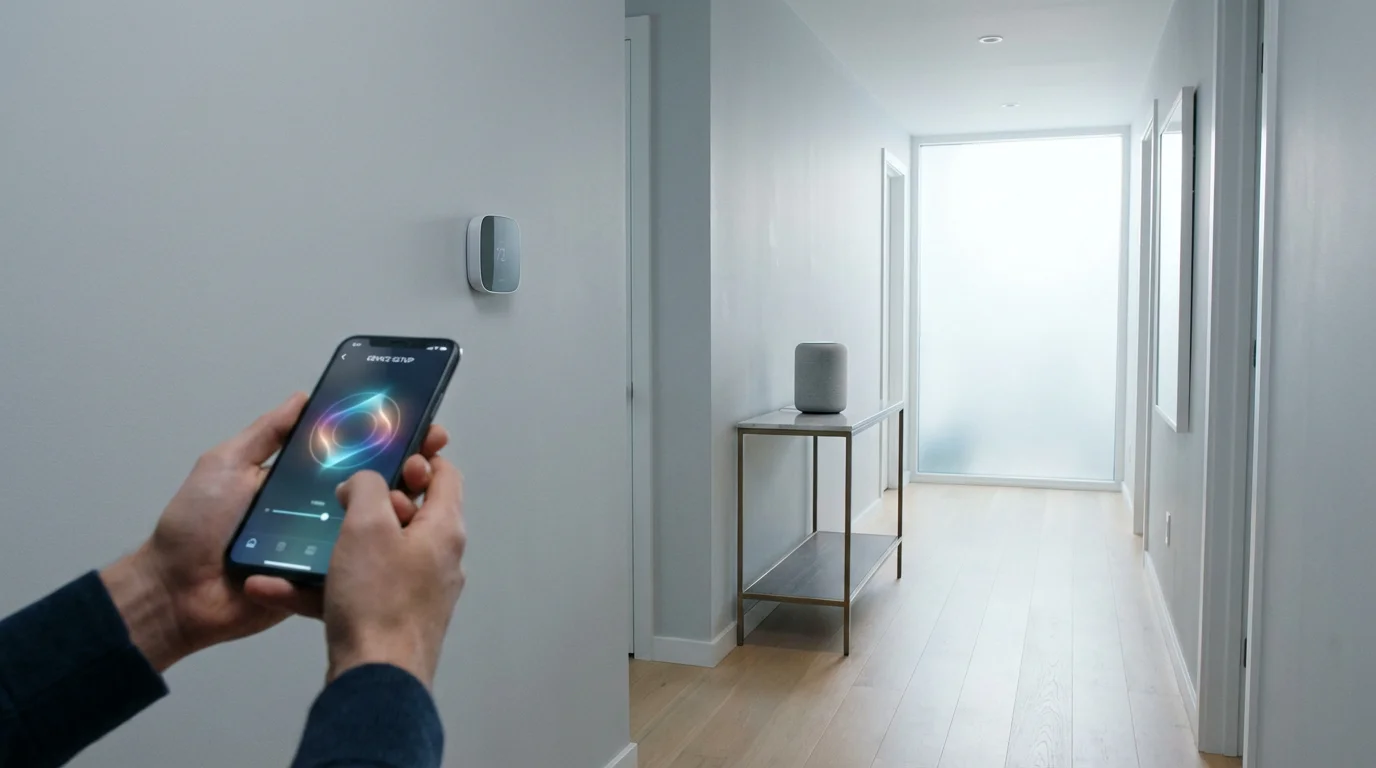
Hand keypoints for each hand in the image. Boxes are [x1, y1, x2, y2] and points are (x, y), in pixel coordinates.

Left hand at [100, 394, 450, 671]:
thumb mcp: (225, 465)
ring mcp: (320, 548)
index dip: (385, 442)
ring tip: (410, 503)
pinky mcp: (318, 583)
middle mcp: (315, 511)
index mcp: (297, 482)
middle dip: (404, 475)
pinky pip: (350, 569)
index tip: (418, 429)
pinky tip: (394, 545)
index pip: (351, 455)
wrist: (175, 594)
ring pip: (369, 530)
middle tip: (423, 466)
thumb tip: (302, 398)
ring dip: (394, 516)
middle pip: (371, 491)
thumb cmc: (193, 527)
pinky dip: (371, 559)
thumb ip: (265, 434)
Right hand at [246, 457, 466, 687]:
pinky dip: (318, 586)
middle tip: (341, 498)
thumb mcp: (368, 525)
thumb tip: (362, 484)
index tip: (386, 453)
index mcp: (443, 530)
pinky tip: (273, 586)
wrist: (375, 680)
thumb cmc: (379, 600)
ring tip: (303, 536)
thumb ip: (366, 488)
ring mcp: (414, 593)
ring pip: (373, 554)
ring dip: (335, 543)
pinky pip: (352, 591)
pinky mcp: (387, 621)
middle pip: (408, 514)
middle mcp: (437, 560)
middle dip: (370, 501)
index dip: (418, 457)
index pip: (444, 476)